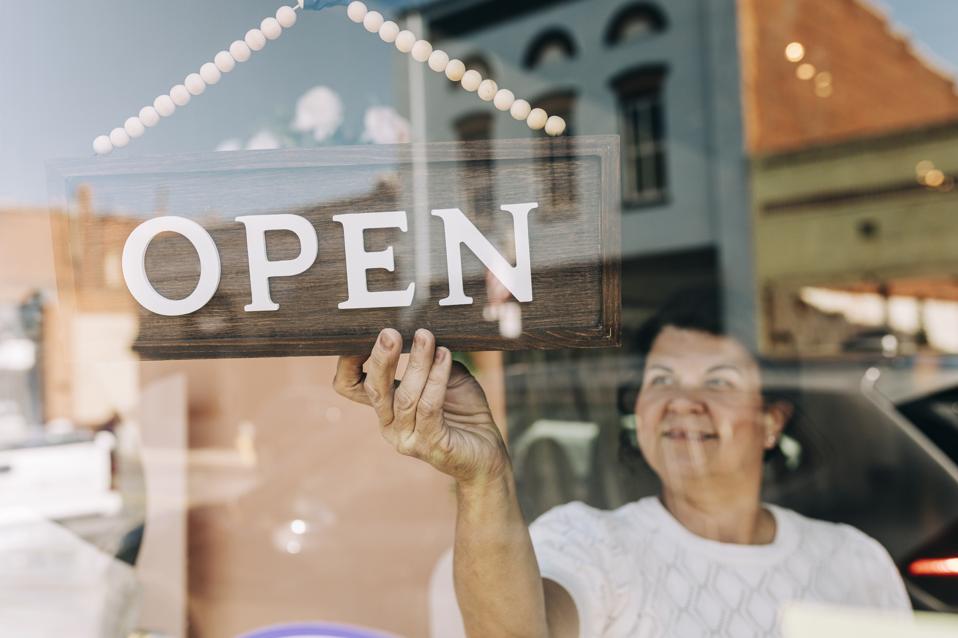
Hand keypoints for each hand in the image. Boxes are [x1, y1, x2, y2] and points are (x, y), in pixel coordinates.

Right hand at [333, 328, 509, 485]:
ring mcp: (407, 438)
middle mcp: (389, 424)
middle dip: (381, 359)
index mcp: (385, 406)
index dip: (348, 362)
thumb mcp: (444, 376)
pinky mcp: (431, 444)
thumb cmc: (463, 411)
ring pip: (405, 396)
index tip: (361, 334)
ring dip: (417, 362)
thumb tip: (422, 327)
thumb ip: (428, 357)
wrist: (487, 452)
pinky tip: (445, 356)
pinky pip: (430, 406)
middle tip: (390, 333)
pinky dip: (437, 378)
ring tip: (426, 337)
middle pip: (373, 389)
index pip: (350, 385)